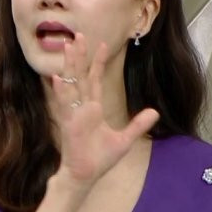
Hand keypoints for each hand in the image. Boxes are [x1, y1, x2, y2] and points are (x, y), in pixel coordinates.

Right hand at [49, 33, 158, 192]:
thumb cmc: (99, 159)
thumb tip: (155, 112)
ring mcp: (73, 114)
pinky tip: (56, 77)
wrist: (85, 176)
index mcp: (93, 108)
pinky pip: (63, 105)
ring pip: (71, 84)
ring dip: (69, 66)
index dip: (97, 63)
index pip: (95, 80)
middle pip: (81, 76)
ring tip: (68, 47)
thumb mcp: (124, 139)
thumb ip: (138, 124)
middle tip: (78, 35)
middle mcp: (82, 107)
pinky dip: (60, 91)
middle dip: (80, 56)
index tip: (101, 45)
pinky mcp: (68, 124)